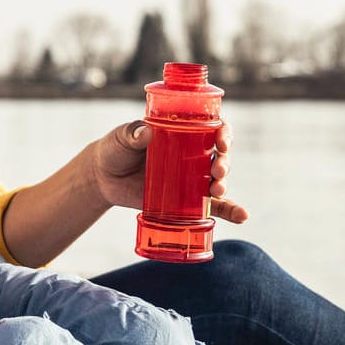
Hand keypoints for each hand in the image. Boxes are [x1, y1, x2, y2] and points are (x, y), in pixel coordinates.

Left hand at [91, 120, 247, 224]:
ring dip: (224, 185)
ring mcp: (190, 179)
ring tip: (216, 190)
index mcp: (182, 132)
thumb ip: (131, 133)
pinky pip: (213, 207)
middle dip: (224, 163)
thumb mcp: (121, 137)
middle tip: (217, 171)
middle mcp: (192, 155)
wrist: (103, 177)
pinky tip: (242, 216)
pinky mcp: (185, 201)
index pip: (212, 128)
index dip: (224, 133)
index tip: (222, 141)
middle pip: (219, 156)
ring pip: (217, 181)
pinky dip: (229, 211)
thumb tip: (144, 132)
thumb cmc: (115, 149)